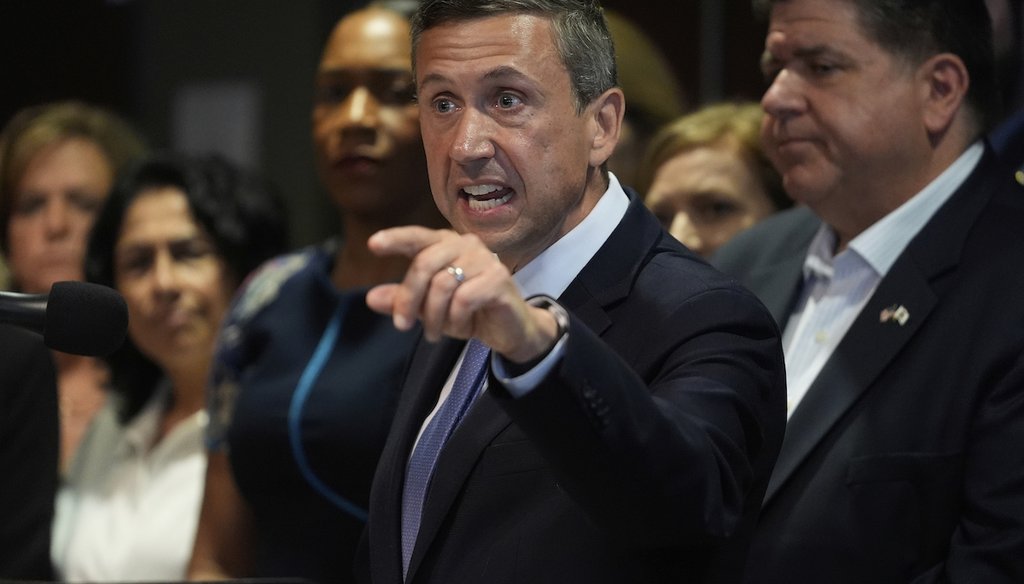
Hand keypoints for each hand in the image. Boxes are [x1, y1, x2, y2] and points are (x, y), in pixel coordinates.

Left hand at [366, 226, 558, 362]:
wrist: (509, 330)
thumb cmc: (467, 312)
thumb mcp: (428, 308)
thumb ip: (402, 300)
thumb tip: (370, 298)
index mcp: (446, 244)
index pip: (417, 237)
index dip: (395, 239)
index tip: (372, 245)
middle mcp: (466, 245)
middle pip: (424, 264)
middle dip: (409, 299)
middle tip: (403, 325)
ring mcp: (485, 259)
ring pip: (442, 284)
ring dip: (433, 315)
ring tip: (434, 333)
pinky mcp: (498, 279)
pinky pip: (463, 299)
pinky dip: (456, 318)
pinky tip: (460, 326)